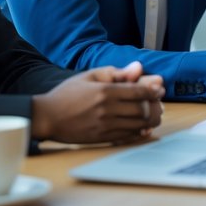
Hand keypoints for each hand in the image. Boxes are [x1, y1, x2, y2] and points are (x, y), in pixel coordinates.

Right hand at [31, 61, 164, 144]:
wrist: (47, 117)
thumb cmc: (67, 94)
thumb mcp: (89, 76)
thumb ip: (116, 72)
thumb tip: (138, 67)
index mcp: (105, 91)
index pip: (139, 92)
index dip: (153, 91)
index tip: (159, 90)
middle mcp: (107, 109)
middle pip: (143, 110)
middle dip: (155, 106)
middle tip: (158, 104)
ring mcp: (105, 126)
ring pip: (139, 125)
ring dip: (151, 120)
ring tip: (154, 115)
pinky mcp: (102, 138)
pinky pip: (129, 136)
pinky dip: (140, 132)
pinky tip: (143, 127)